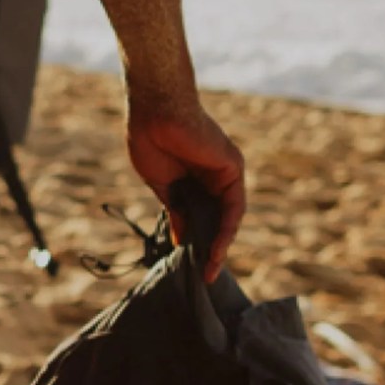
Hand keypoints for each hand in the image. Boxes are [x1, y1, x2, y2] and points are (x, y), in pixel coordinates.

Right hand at [125, 91, 245, 279]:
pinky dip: (226, 230)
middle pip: (216, 218)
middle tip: (204, 274)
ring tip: (210, 269)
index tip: (190, 262)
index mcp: (195, 177)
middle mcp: (214, 176)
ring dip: (220, 244)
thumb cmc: (150, 139)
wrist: (155, 110)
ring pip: (227, 216)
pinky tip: (216, 249)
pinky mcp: (233, 169)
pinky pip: (234, 207)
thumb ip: (175, 209)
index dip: (197, 239)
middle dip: (210, 247)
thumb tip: (182, 236)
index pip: (201, 214)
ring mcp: (225, 172)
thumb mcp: (162, 184)